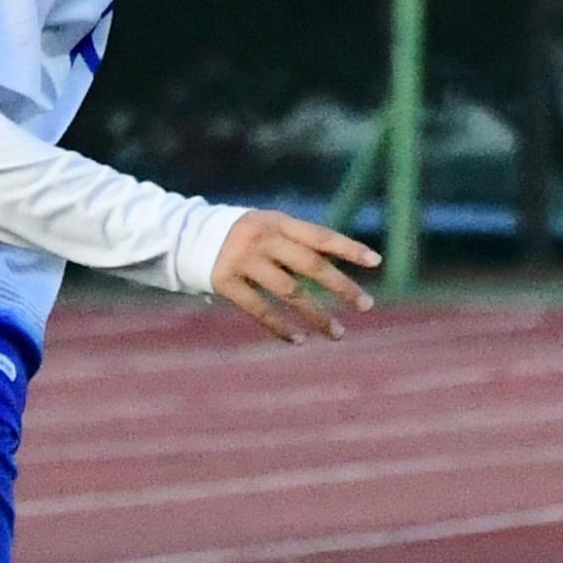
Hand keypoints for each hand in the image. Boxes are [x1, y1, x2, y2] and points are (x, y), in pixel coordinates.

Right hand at [205, 209, 376, 344]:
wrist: (186, 236)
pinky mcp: (225, 281)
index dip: (348, 248)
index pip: (320, 235)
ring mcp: (243, 260)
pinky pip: (259, 309)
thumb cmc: (241, 236)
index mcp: (277, 221)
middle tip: (365, 305)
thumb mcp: (268, 227)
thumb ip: (297, 242)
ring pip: (289, 292)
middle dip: (340, 286)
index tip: (376, 261)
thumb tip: (337, 269)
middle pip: (310, 265)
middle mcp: (262, 238)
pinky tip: (298, 340)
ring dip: (316, 315)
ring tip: (337, 333)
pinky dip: (280, 327)